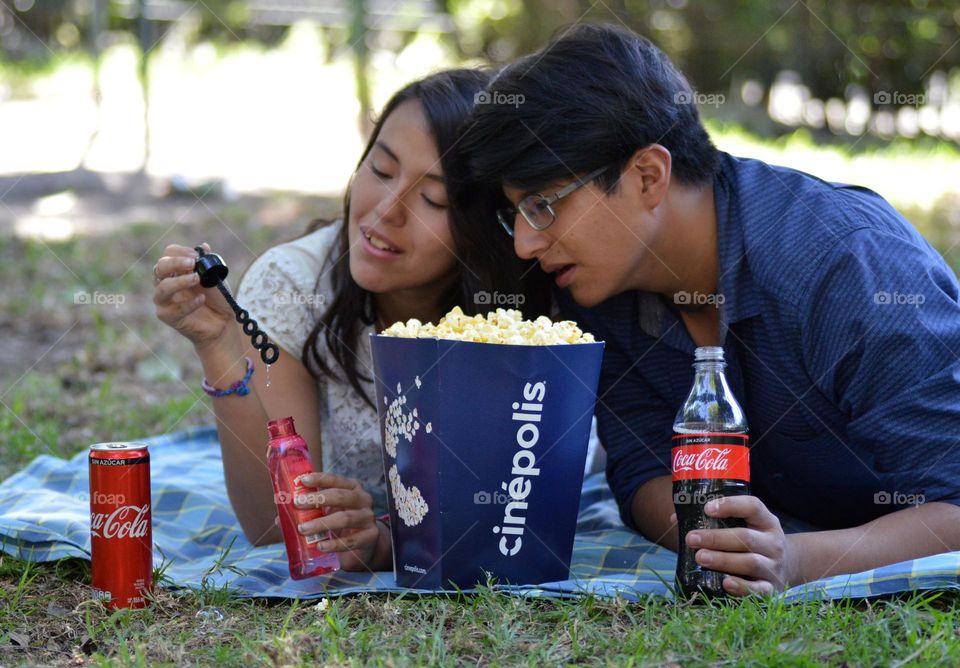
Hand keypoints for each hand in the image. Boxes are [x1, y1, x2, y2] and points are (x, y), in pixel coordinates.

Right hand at [153, 243, 234, 348]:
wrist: (224, 322)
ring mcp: (164, 300)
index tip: (196, 255)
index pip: (168, 254)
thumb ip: (208, 262)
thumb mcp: (215, 276)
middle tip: (192, 264)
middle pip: (160, 267)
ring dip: (179, 282)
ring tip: (197, 279)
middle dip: (175, 263)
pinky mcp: (168, 316)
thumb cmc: (217, 298)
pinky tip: (202, 299)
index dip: (180, 252)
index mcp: (176, 270)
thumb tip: (204, 246)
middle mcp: (166, 282)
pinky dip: (188, 303)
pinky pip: (173, 309)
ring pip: (162, 288)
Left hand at [294, 472, 389, 571]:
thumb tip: (280, 517)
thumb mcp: (326, 513)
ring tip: (302, 529)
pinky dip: (334, 544)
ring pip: (345, 518)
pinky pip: (352, 540)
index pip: (335, 479)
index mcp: (351, 487)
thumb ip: (307, 513)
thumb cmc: (340, 523)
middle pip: (341, 496)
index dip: (319, 479)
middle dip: (318, 499)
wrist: (364, 544)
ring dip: (321, 523)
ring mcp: (368, 517)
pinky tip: (320, 546)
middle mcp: (363, 499)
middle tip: (298, 504)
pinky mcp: (371, 536)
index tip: (302, 481)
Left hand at [674, 495, 796, 596]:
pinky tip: (725, 583)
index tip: (707, 508)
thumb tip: (674, 519)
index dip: (730, 505)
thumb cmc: (751, 541)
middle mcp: (773, 542)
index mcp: (766, 520)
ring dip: (723, 560)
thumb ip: (712, 520)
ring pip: (750, 562)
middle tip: (691, 539)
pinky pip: (759, 589)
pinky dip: (742, 587)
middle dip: (716, 538)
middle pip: (745, 538)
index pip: (753, 506)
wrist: (787, 566)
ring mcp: (774, 566)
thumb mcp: (742, 525)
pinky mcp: (772, 588)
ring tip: (700, 558)